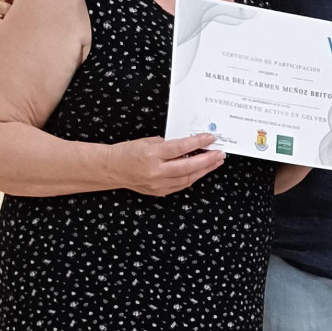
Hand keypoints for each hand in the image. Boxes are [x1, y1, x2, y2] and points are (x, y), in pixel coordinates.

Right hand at [108, 134, 223, 195]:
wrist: (112, 169)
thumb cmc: (127, 152)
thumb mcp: (148, 141)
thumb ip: (168, 144)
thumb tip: (189, 145)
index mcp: (152, 154)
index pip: (181, 148)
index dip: (198, 142)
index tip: (210, 138)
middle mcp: (155, 171)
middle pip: (188, 167)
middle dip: (207, 160)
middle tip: (219, 154)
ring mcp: (157, 184)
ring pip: (187, 179)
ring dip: (203, 170)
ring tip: (214, 162)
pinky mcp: (158, 191)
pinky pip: (180, 185)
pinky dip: (192, 178)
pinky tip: (200, 171)